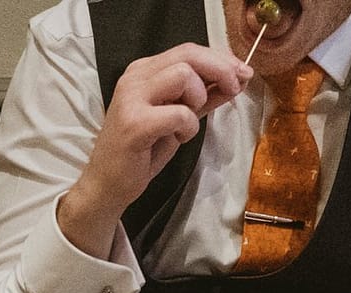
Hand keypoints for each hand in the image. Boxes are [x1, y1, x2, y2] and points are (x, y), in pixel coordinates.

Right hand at [58, 44, 251, 255]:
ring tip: (188, 121)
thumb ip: (204, 96)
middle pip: (188, 55)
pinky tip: (178, 138)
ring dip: (198, 98)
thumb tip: (238, 78)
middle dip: (220, 69)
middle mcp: (134, 78)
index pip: (188, 50)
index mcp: (143, 72)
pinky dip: (188, 126)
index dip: (220, 59)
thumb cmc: (142, 151)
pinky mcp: (134, 123)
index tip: (242, 74)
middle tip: (235, 88)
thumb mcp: (179, 116)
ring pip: (183, 75)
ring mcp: (131, 99)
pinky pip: (179, 113)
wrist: (109, 184)